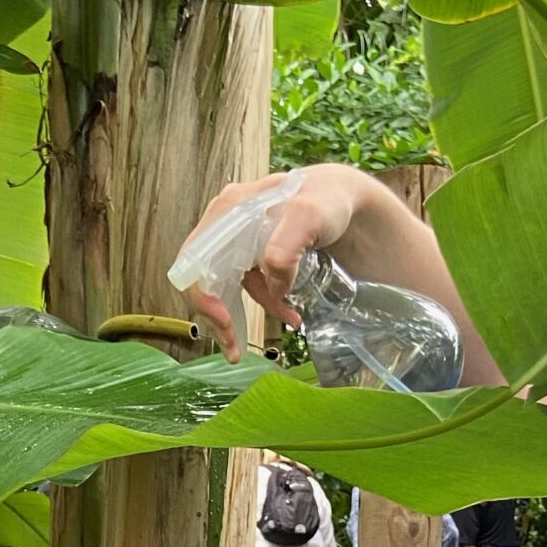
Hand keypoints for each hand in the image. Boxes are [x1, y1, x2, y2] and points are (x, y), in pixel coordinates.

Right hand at [183, 165, 368, 358]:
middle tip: (234, 347)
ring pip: (227, 288)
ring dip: (245, 316)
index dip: (202, 293)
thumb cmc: (330, 199)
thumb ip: (285, 247)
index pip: (195, 258)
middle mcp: (227, 224)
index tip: (224, 320)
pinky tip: (289, 314)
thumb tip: (272, 285)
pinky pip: (250, 288)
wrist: (351, 204)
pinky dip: (267, 305)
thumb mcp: (310, 215)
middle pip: (204, 277)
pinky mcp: (255, 256)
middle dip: (217, 316)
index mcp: (229, 209)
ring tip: (279, 326)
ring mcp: (240, 242)